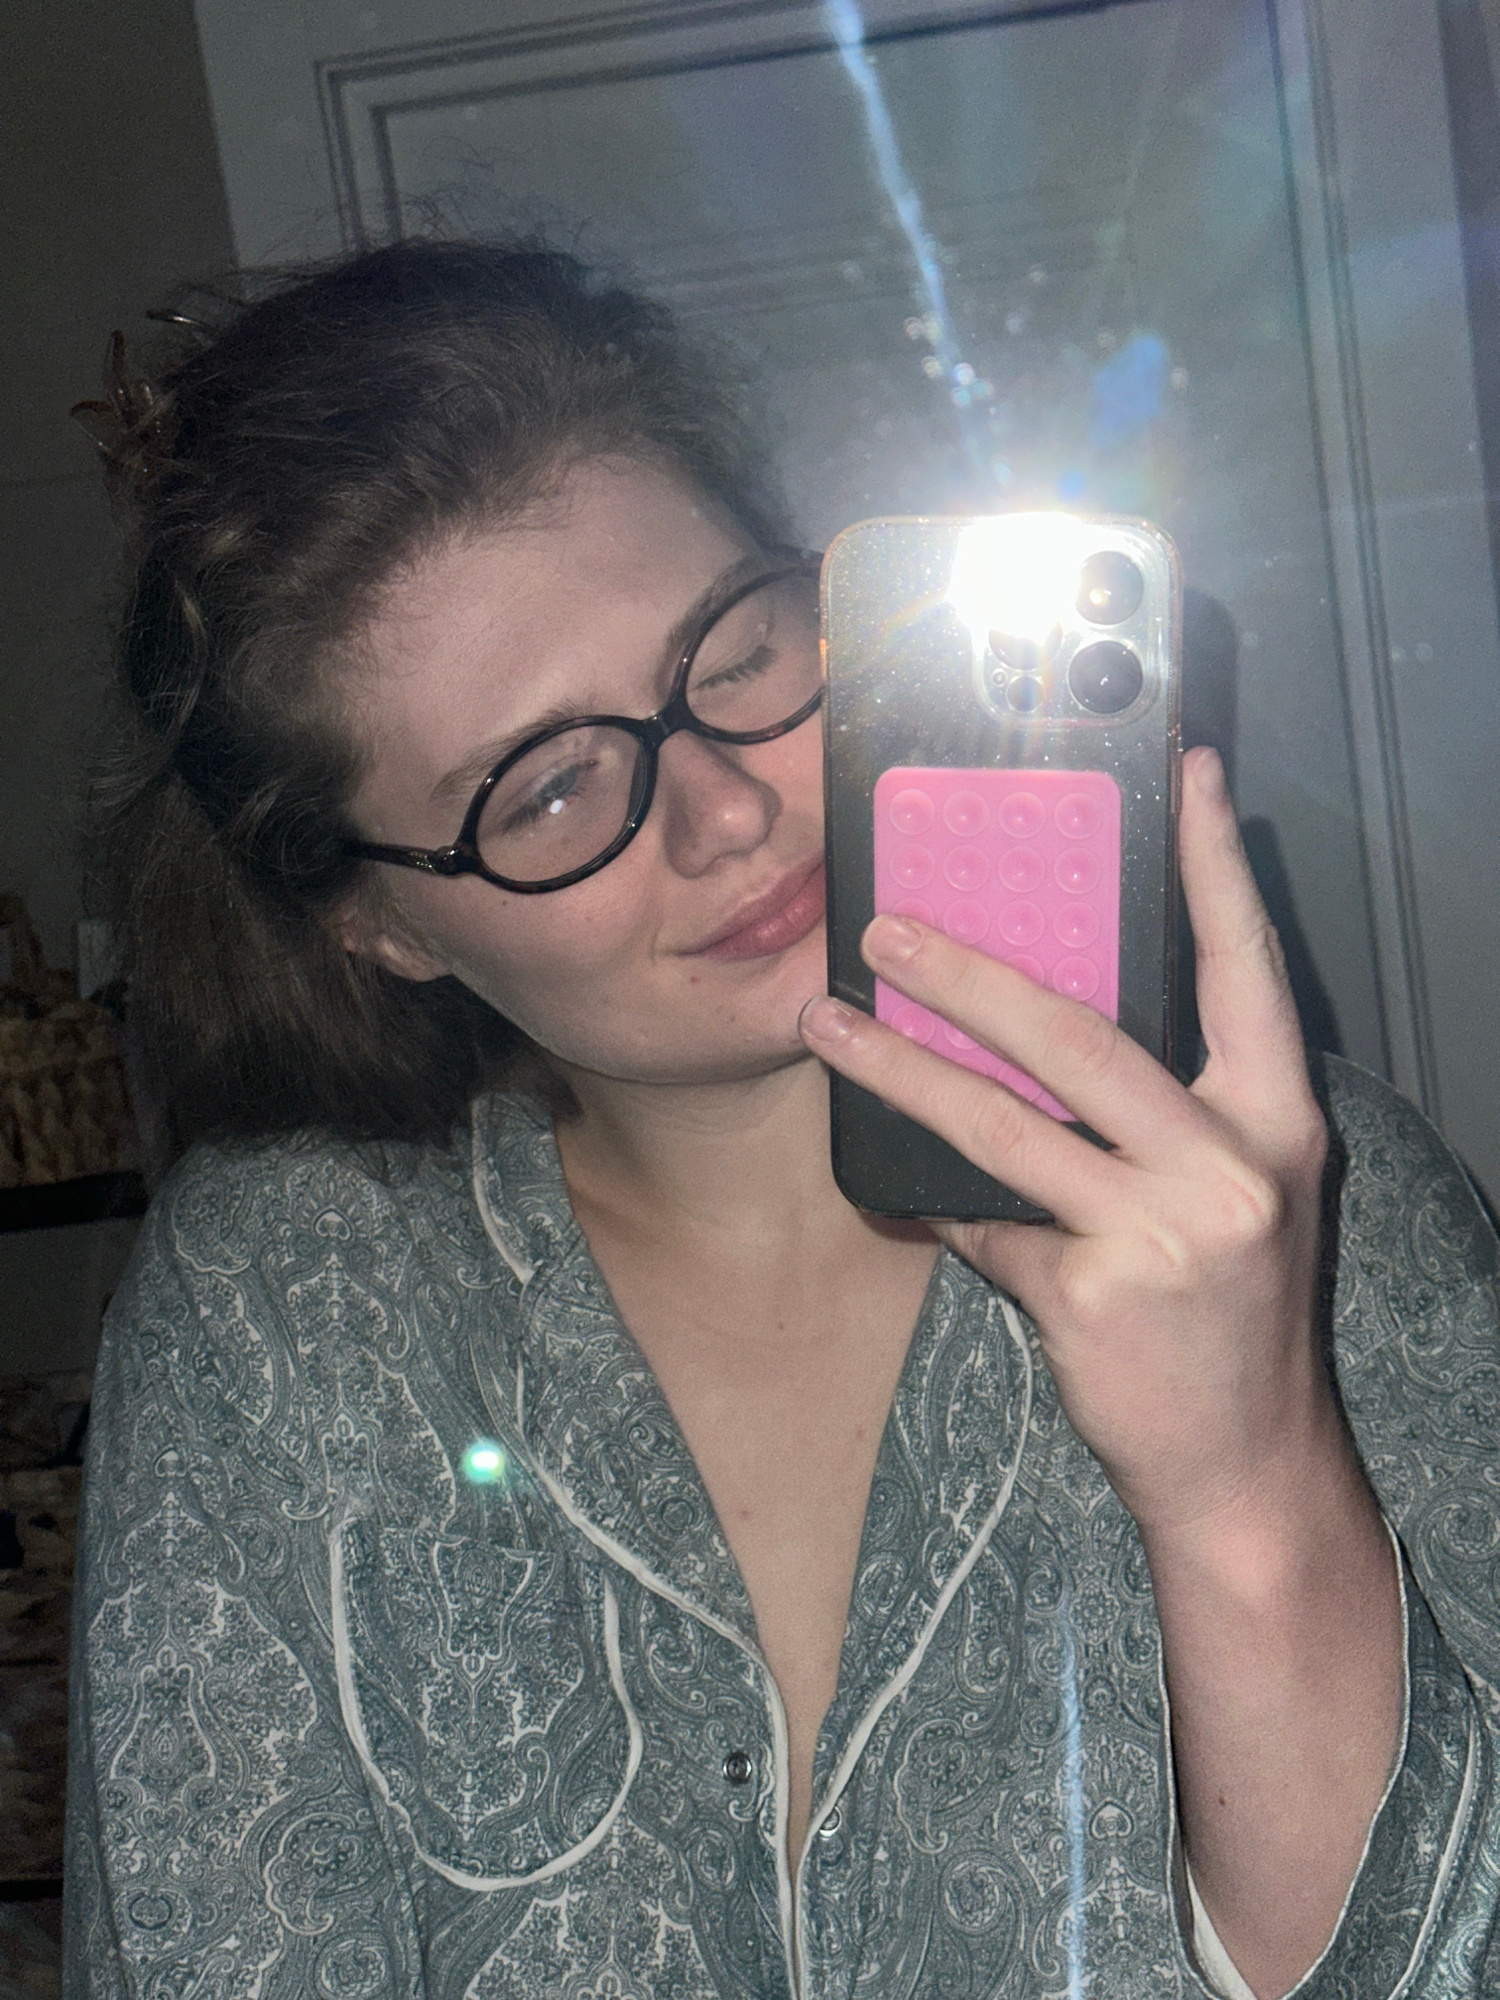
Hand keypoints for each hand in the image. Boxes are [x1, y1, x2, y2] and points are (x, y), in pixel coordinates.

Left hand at [800, 747, 1335, 1538]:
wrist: (1248, 1465)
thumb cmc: (1230, 1313)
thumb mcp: (1229, 1192)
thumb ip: (1160, 1113)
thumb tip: (1026, 1029)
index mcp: (1276, 1119)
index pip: (1244, 968)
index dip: (1215, 865)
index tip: (1185, 773)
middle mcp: (1232, 1164)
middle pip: (1081, 1037)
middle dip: (969, 974)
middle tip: (887, 926)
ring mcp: (1164, 1233)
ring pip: (1002, 1125)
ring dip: (901, 1070)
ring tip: (830, 1025)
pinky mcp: (1092, 1295)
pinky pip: (983, 1225)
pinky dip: (936, 1205)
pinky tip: (897, 1190)